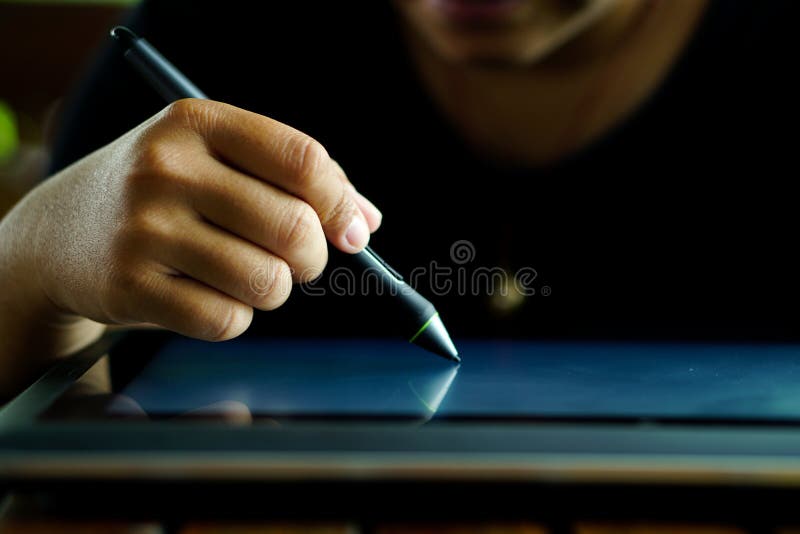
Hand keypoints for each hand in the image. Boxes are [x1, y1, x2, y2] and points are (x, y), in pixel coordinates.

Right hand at [0, 99, 380, 391]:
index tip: (352, 232)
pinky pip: (227, 320)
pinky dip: (235, 318)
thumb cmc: (166, 193)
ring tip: (248, 275)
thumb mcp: (219, 161)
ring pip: (267, 282)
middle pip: (293, 227)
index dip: (340, 202)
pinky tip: (209, 296)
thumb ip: (296, 181)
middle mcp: (167, 167)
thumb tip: (365, 222)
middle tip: (298, 260)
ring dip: (275, 289)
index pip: (302, 159)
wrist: (62, 231)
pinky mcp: (130, 286)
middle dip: (313, 256)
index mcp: (199, 123)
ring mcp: (145, 228)